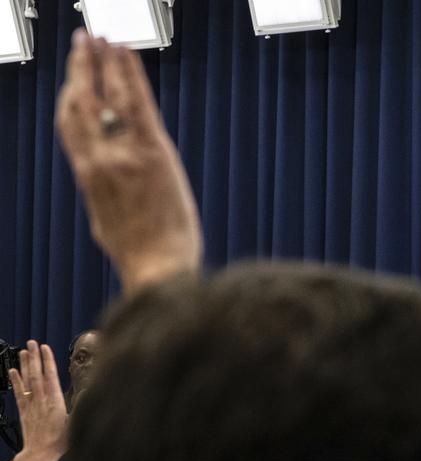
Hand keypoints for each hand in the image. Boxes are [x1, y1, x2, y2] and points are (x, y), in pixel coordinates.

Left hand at [9, 341, 67, 460]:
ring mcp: (31, 404)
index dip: (48, 361)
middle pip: (37, 374)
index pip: (51, 376)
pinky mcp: (23, 410)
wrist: (41, 454)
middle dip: (34, 357)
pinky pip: (18, 392)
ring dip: (24, 365)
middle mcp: (41, 400)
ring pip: (27, 380)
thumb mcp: (76, 423)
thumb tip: (86, 392)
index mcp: (56, 402)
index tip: (45, 348)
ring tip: (23, 351)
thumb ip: (79, 406)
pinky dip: (15, 380)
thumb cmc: (60, 441)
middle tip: (32, 342)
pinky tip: (13, 371)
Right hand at [55, 32, 202, 293]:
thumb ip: (104, 195)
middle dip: (81, 68)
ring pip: (107, 96)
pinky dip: (130, 75)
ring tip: (103, 39)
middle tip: (83, 42)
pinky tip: (126, 54)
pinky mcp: (153, 152)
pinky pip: (137, 103)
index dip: (69, 95)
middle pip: (81, 101)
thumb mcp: (107, 222)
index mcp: (87, 176)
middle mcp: (99, 159)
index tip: (72, 79)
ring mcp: (124, 153)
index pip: (70, 124)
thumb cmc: (140, 254)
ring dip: (104, 62)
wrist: (157, 267)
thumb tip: (105, 188)